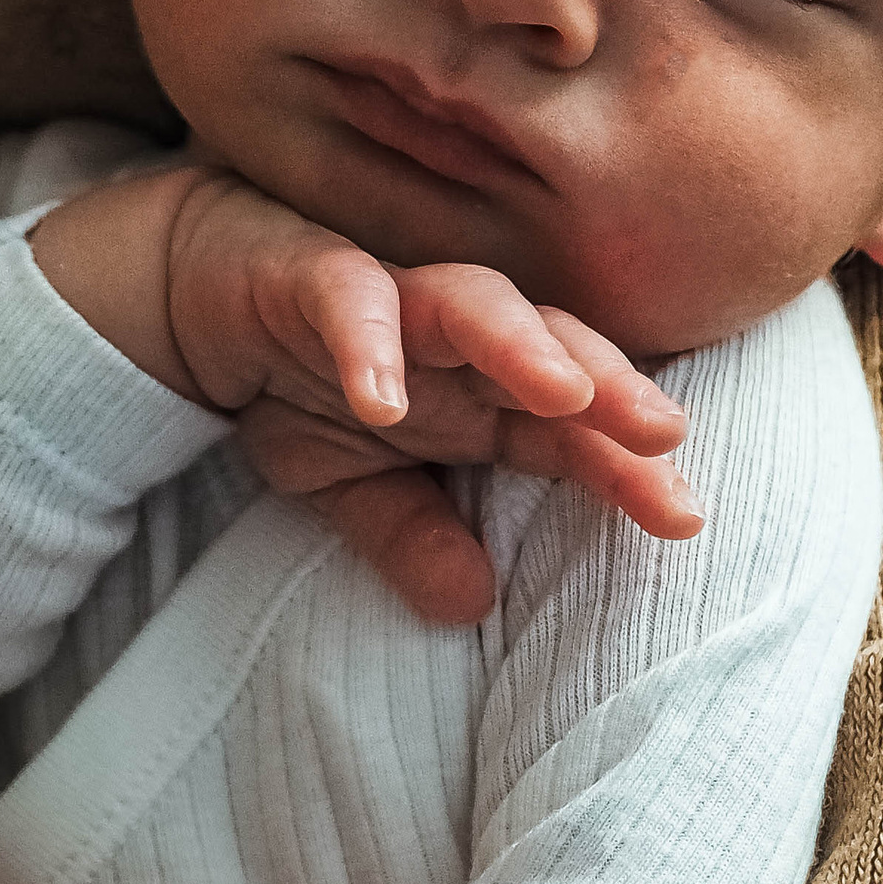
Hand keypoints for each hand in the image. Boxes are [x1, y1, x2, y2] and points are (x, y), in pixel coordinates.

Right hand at [35, 163, 697, 623]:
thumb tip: (471, 608)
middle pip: (553, 354)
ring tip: (564, 394)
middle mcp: (459, 340)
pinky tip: (382, 396)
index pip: (572, 433)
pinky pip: (348, 300)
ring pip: (472, 304)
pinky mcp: (312, 275)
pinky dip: (368, 343)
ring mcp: (393, 296)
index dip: (626, 469)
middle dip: (611, 390)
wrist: (198, 294)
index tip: (684, 518)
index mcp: (486, 395)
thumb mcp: (349, 485)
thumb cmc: (302, 379)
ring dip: (521, 345)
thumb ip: (409, 538)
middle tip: (662, 434)